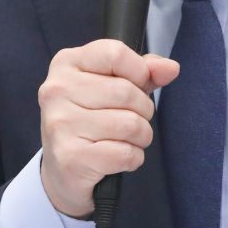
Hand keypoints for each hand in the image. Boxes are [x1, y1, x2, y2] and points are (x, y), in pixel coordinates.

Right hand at [38, 39, 178, 218]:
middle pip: (126, 91)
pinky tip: (117, 158)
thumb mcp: (114, 86)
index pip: (115, 53)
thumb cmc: (91, 121)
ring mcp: (60, 124)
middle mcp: (57, 90)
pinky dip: (133, 158)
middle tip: (132, 119)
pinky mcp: (70, 158)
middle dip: (143, 110)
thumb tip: (171, 68)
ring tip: (126, 139)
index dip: (139, 71)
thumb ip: (144, 72)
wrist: (63, 173)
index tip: (138, 85)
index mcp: (66, 63)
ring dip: (140, 136)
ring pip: (130, 124)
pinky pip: (125, 153)